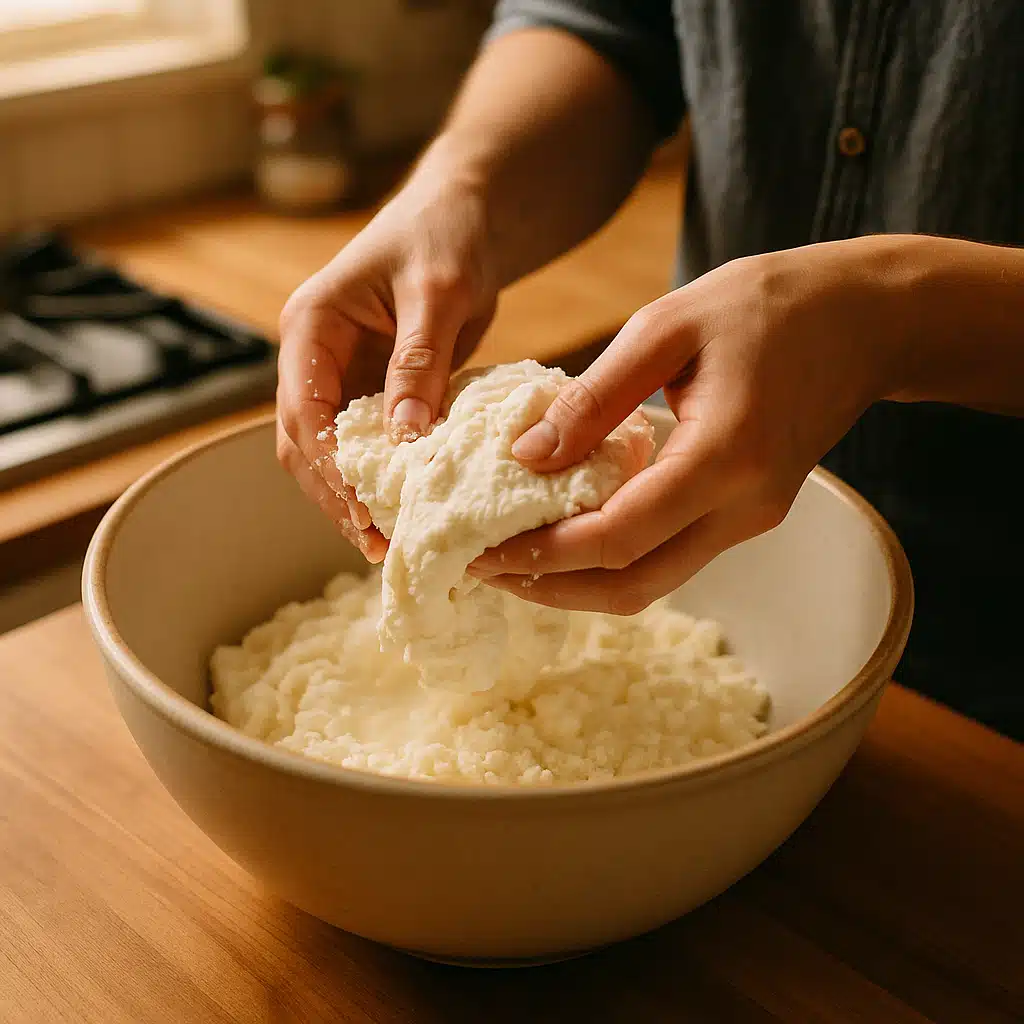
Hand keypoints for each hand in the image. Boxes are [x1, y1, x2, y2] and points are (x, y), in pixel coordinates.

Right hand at [276, 172, 497, 560]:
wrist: (466, 219)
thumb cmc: (447, 238)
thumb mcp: (437, 294)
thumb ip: (419, 363)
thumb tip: (405, 439)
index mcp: (311, 325)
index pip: (303, 410)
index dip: (329, 467)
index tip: (363, 512)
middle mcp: (314, 356)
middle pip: (306, 443)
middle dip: (337, 496)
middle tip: (379, 546)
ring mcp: (341, 375)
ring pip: (331, 452)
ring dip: (356, 497)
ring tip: (393, 544)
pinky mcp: (373, 390)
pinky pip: (368, 444)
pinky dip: (382, 479)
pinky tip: (407, 510)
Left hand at [471, 237, 907, 612]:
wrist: (864, 320)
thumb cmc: (767, 305)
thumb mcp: (668, 327)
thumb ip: (596, 396)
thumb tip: (527, 456)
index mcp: (725, 457)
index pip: (617, 537)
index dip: (542, 553)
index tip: (481, 549)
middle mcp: (743, 507)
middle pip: (632, 584)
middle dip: (551, 587)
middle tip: (483, 568)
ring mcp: (750, 519)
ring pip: (651, 582)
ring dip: (577, 581)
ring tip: (512, 556)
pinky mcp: (747, 515)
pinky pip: (669, 555)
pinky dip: (611, 557)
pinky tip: (566, 531)